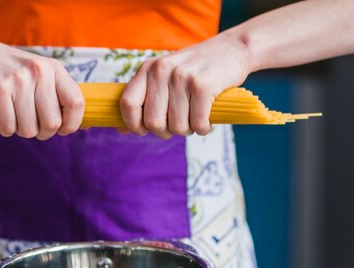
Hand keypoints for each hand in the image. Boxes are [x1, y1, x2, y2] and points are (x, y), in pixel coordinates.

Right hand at [0, 32, 83, 139]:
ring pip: (29, 129)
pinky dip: (5, 129)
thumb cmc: (12, 71)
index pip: (76, 103)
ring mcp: (18, 80)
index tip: (62, 130)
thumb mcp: (40, 74)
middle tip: (32, 125)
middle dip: (42, 133)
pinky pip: (8, 127)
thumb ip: (60, 96)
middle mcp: (39, 72)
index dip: (71, 124)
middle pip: (52, 123)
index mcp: (54, 69)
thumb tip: (85, 127)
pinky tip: (1, 116)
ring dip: (21, 131)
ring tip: (15, 117)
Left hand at [120, 33, 251, 138]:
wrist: (232, 49)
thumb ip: (143, 100)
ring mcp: (182, 77)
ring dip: (188, 130)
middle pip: (153, 122)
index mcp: (147, 69)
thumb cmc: (194, 71)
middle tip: (178, 125)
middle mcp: (161, 71)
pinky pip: (197, 124)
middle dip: (166, 132)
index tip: (145, 130)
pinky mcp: (203, 85)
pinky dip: (203, 128)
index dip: (134, 124)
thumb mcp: (164, 77)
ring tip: (195, 117)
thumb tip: (121, 130)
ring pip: (177, 127)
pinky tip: (207, 119)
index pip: (127, 104)